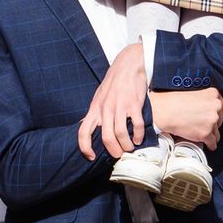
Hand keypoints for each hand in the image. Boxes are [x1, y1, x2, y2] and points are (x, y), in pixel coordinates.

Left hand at [78, 42, 147, 159]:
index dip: (85, 148)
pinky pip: (137, 125)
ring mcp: (120, 106)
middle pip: (106, 138)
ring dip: (126, 145)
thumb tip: (89, 127)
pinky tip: (139, 138)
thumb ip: (96, 112)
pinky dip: (138, 136)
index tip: (91, 157)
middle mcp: (106, 109)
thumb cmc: (114, 83)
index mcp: (95, 108)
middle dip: (114, 151)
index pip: (83, 132)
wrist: (128, 65)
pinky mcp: (134, 104)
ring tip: (130, 147)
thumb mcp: (99, 97)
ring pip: (121, 134)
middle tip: (119, 154)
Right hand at [147, 89, 222, 148]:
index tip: (212, 116)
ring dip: (210, 134)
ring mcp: (212, 121)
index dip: (217, 113)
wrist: (164, 111)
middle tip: (201, 123)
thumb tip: (212, 110)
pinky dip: (209, 144)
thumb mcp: (194, 92)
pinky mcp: (206, 133)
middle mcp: (216, 107)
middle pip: (220, 120)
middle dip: (212, 124)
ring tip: (199, 132)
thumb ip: (206, 99)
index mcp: (214, 94)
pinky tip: (206, 143)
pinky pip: (213, 143)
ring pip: (217, 133)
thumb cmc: (174, 101)